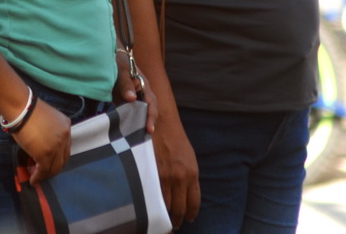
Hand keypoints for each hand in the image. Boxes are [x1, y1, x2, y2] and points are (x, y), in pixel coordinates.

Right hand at [11, 99, 70, 184]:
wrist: (21, 108)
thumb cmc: (29, 111)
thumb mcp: (46, 120)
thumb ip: (49, 133)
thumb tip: (41, 146)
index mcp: (66, 126)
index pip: (65, 148)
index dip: (56, 157)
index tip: (48, 162)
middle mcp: (65, 136)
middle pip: (62, 159)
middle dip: (52, 168)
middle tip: (42, 171)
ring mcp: (57, 146)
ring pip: (54, 167)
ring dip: (45, 174)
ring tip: (36, 176)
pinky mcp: (46, 154)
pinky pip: (43, 170)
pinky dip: (38, 177)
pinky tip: (33, 180)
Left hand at [113, 51, 158, 134]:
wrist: (109, 52)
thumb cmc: (118, 58)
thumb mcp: (121, 69)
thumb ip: (125, 83)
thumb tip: (132, 99)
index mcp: (144, 84)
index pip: (151, 103)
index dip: (150, 116)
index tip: (149, 129)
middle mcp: (141, 92)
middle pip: (148, 110)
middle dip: (147, 124)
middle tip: (145, 139)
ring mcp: (133, 96)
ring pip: (139, 113)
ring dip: (138, 125)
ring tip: (135, 141)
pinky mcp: (123, 99)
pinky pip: (128, 112)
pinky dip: (127, 121)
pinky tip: (123, 133)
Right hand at [153, 114, 199, 228]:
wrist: (162, 122)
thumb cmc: (176, 139)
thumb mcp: (189, 158)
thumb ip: (189, 176)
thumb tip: (187, 194)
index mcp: (192, 174)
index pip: (194, 202)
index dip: (191, 214)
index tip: (189, 219)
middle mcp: (180, 178)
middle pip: (179, 208)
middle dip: (176, 220)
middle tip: (174, 225)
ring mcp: (164, 176)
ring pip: (164, 204)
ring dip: (164, 215)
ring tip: (162, 219)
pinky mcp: (151, 172)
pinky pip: (152, 194)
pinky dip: (152, 203)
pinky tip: (151, 207)